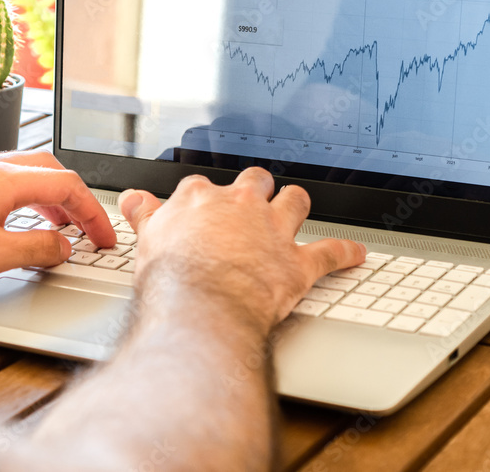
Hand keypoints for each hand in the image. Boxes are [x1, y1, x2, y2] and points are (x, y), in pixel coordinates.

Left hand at [0, 151, 115, 284]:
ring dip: (49, 199)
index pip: (68, 185)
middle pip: (50, 170)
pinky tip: (15, 223)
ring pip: (25, 174)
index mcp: (6, 179)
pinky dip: (24, 200)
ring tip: (58, 227)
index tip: (104, 238)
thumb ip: (35, 249)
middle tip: (87, 227)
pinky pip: (2, 184)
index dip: (93, 213)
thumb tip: (62, 246)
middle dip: (75, 199)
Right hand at [118, 167, 364, 331]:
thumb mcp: (146, 239)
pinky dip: (346, 253)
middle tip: (252, 200)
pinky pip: (331, 253)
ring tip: (297, 208)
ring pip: (294, 203)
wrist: (201, 307)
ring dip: (297, 205)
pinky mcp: (297, 263)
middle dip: (256, 188)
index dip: (203, 198)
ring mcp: (271, 232)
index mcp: (200, 200)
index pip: (202, 187)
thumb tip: (132, 198)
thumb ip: (143, 214)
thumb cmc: (172, 279)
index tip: (201, 207)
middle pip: (254, 181)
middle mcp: (240, 207)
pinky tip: (357, 253)